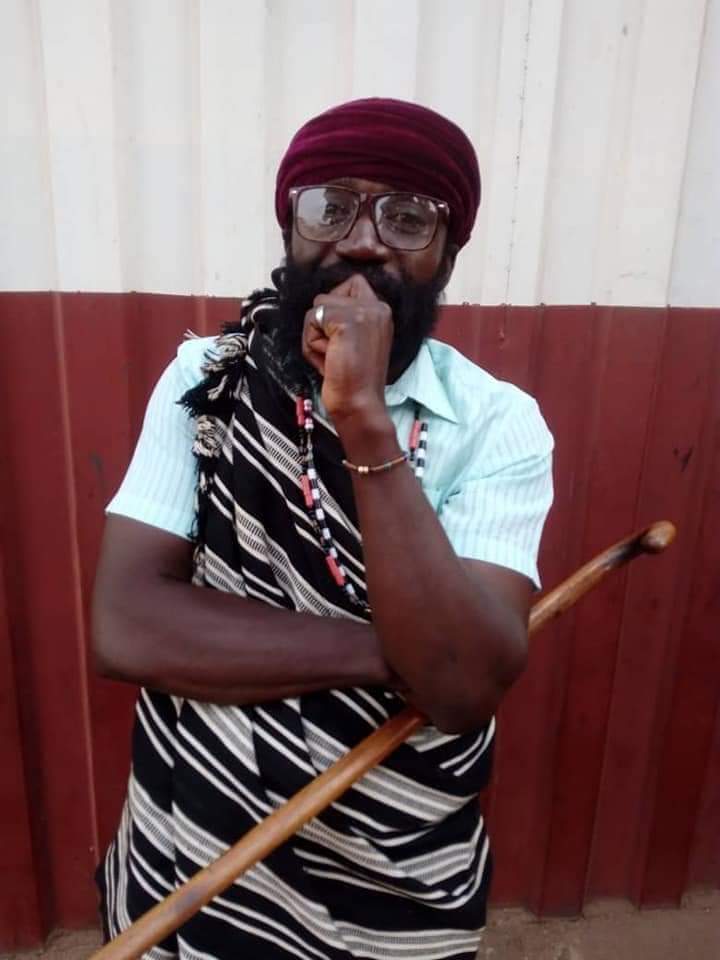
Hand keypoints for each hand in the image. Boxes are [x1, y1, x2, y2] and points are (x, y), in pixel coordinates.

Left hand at [302, 274, 393, 425]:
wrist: (360, 403)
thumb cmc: (355, 381)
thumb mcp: (358, 341)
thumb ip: (348, 318)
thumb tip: (322, 307)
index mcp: (383, 311)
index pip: (351, 284)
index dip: (334, 306)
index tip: (338, 336)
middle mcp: (378, 306)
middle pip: (327, 296)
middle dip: (321, 324)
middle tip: (337, 351)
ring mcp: (363, 311)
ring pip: (316, 308)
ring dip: (315, 336)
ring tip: (333, 357)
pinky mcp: (345, 321)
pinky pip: (310, 321)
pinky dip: (311, 344)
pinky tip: (329, 360)